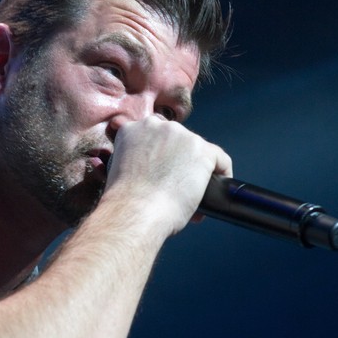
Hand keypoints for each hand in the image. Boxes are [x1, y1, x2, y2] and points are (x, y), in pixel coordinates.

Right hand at [104, 116, 231, 236]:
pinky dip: (221, 174)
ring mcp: (182, 136)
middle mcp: (157, 126)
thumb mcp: (116, 171)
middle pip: (178, 140)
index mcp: (133, 130)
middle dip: (179, 160)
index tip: (163, 169)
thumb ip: (132, 160)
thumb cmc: (124, 201)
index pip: (155, 135)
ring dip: (197, 169)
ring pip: (198, 150)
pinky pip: (220, 159)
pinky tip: (217, 188)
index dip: (161, 153)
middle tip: (177, 184)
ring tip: (194, 192)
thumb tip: (151, 169)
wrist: (135, 211)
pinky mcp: (203, 151)